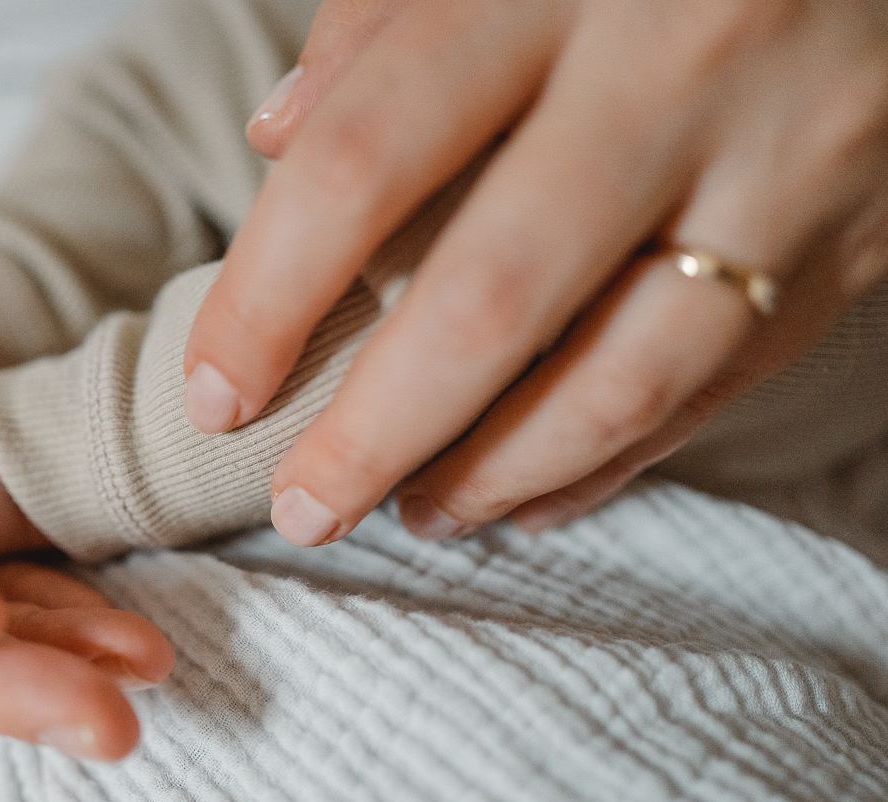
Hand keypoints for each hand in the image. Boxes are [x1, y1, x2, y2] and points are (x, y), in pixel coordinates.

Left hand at [186, 0, 887, 542]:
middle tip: (303, 507)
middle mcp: (677, 69)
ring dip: (494, 475)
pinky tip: (528, 494)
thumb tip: (276, 138)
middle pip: (492, 299)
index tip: (218, 393)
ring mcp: (785, 162)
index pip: (367, 157)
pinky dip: (605, 463)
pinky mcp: (855, 238)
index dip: (272, 295)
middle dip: (376, 433)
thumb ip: (385, 21)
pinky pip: (713, 390)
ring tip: (413, 513)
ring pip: (620, 378)